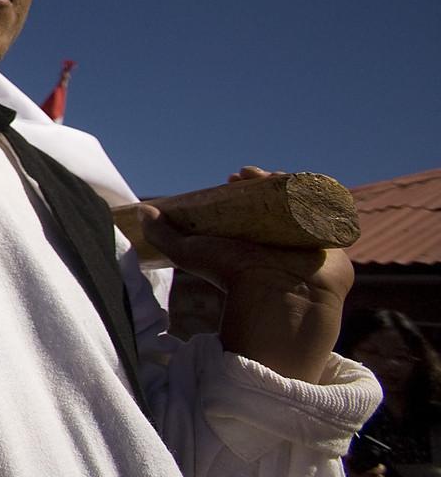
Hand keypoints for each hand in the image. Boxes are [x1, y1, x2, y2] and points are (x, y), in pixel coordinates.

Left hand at [141, 168, 353, 383]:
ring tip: (281, 175)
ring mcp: (309, 241)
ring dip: (299, 186)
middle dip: (272, 181)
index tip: (235, 175)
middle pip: (282, 199)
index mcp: (254, 236)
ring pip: (307, 204)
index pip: (254, 202)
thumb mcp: (191, 253)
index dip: (248, 185)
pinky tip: (315, 186)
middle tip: (256, 174)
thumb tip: (140, 212)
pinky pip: (335, 218)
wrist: (273, 302)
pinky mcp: (334, 247)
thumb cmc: (233, 280)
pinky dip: (329, 199)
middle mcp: (281, 237)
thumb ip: (164, 235)